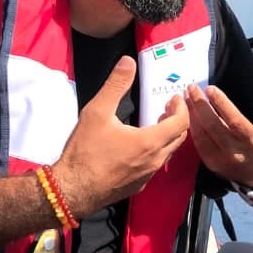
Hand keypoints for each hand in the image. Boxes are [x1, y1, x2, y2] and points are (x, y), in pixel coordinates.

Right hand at [52, 56, 189, 218]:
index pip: (181, 123)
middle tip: (167, 107)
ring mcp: (147, 176)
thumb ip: (116, 85)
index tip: (174, 98)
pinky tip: (140, 146)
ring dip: (167, 136)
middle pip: (179, 138)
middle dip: (178, 120)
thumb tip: (128, 62)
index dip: (182, 108)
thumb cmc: (85, 151)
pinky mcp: (138, 186)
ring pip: (168, 153)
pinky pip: (155, 166)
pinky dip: (156, 151)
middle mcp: (154, 161)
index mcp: (150, 142)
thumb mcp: (97, 112)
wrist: (71, 190)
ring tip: (155, 123)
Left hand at [185, 80, 252, 187]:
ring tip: (185, 97)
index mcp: (252, 140)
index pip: (234, 121)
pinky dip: (191, 129)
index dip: (222, 104)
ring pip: (202, 136)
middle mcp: (235, 151)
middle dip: (200, 106)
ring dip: (191, 115)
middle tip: (191, 88)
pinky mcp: (212, 164)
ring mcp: (222, 160)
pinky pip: (198, 146)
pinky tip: (186, 114)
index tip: (210, 88)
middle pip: (213, 127)